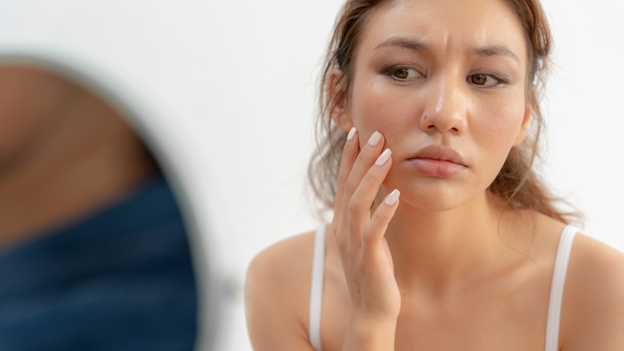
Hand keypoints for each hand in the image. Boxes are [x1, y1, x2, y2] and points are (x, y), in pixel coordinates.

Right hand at [329, 128, 401, 335]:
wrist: (371, 312)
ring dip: (371, 177)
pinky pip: (373, 231)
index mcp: (342, 224)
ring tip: (386, 154)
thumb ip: (365, 216)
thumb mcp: (365, 240)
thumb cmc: (371, 274)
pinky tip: (395, 195)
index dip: (348, 158)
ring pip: (357, 203)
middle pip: (349, 187)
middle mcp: (343, 230)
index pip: (343, 184)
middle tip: (374, 133)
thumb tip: (375, 190)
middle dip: (360, 158)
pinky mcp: (369, 259)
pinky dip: (383, 212)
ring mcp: (354, 244)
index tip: (356, 133)